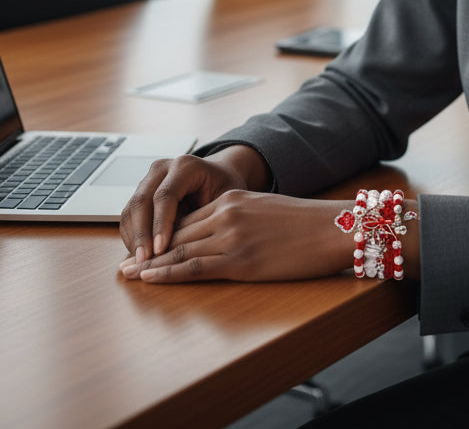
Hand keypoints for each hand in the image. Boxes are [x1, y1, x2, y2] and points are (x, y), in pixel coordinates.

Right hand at [119, 146, 267, 264]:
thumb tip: (180, 249)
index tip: (160, 250)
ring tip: (140, 263)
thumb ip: (203, 217)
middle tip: (144, 262)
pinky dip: (131, 237)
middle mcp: (163, 168)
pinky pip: (129, 216)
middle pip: (142, 201)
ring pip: (131, 209)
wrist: (219, 175)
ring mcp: (148, 179)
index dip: (160, 224)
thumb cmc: (225, 189)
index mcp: (186, 166)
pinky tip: (139, 255)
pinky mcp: (140, 192)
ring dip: (133, 238)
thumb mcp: (224, 200)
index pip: (166, 195)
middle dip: (141, 235)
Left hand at [119, 192, 348, 282]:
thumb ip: (241, 217)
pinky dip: (167, 274)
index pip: (189, 218)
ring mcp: (232, 237)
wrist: (333, 229)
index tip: (145, 246)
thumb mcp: (267, 210)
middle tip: (125, 264)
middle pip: (178, 234)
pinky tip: (151, 279)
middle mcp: (228, 213)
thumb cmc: (307, 223)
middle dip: (149, 250)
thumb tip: (220, 234)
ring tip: (129, 275)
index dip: (164, 235)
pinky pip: (194, 268)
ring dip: (150, 265)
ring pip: (180, 250)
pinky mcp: (239, 261)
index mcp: (235, 198)